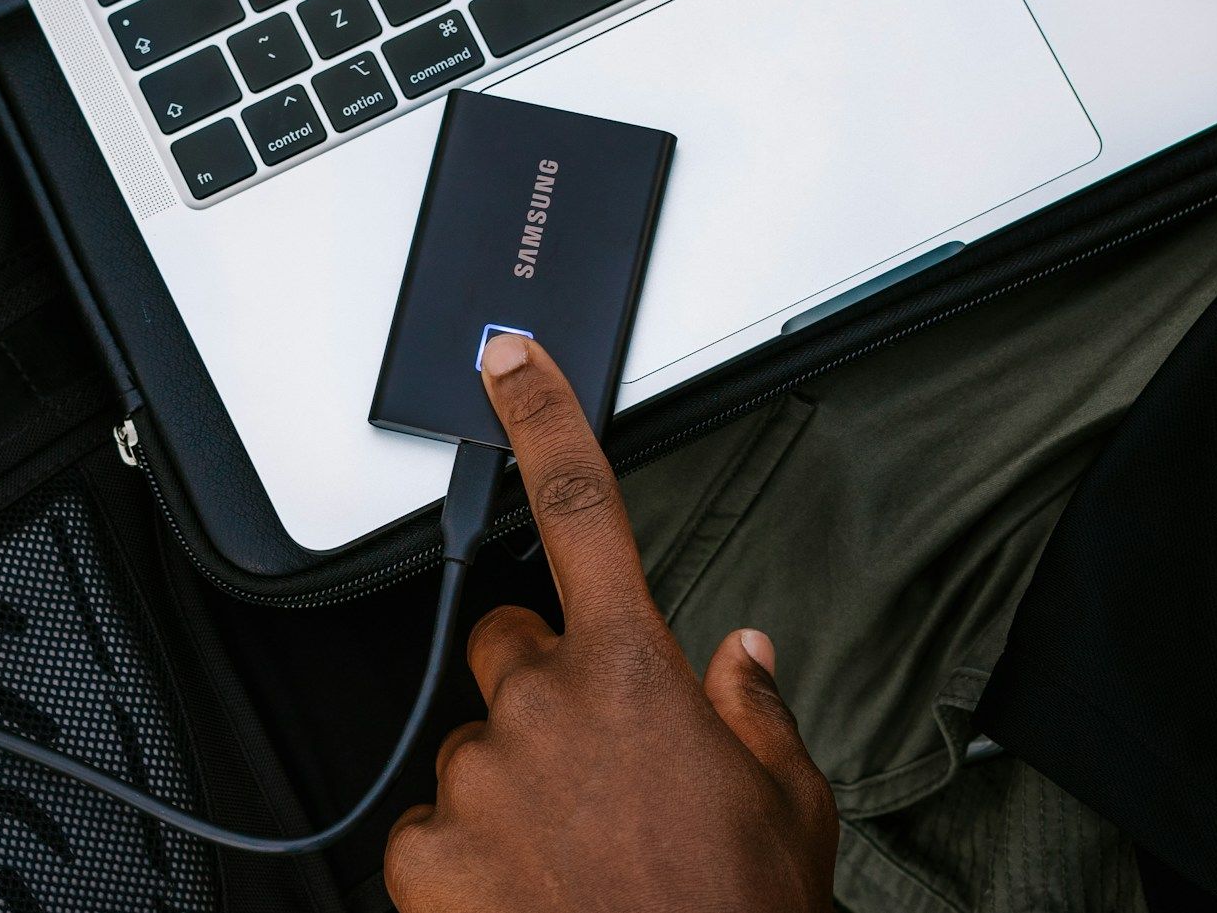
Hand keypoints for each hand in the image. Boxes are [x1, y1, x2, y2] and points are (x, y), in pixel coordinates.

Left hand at [385, 335, 837, 912]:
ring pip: (473, 745)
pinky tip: (526, 895)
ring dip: (508, 780)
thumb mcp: (790, 804)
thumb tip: (741, 657)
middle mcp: (545, 708)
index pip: (582, 506)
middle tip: (589, 759)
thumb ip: (756, 710)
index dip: (540, 415)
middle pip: (508, 643)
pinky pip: (430, 828)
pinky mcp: (426, 858)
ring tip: (571, 855)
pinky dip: (467, 857)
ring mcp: (479, 781)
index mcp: (636, 671)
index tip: (507, 357)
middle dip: (538, 683)